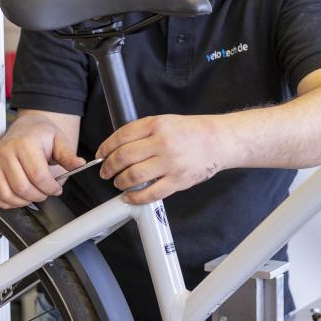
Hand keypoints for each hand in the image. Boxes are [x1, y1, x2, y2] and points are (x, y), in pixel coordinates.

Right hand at [0, 118, 85, 208]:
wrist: (25, 126)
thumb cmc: (41, 133)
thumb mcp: (59, 140)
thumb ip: (68, 155)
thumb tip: (79, 165)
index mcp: (24, 144)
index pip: (38, 176)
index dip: (50, 187)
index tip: (57, 189)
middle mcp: (6, 153)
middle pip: (22, 187)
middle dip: (39, 196)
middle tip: (46, 193)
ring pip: (6, 194)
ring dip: (23, 201)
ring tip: (34, 195)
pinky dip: (7, 202)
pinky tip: (19, 198)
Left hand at [96, 115, 229, 203]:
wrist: (219, 141)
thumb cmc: (193, 132)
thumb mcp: (166, 121)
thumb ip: (144, 132)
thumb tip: (118, 146)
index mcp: (157, 125)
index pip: (122, 136)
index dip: (106, 147)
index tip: (101, 155)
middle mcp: (162, 143)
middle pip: (124, 157)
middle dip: (108, 167)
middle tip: (105, 172)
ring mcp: (170, 163)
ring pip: (133, 177)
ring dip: (120, 182)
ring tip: (119, 183)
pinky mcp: (178, 181)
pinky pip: (150, 194)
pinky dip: (135, 198)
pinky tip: (130, 197)